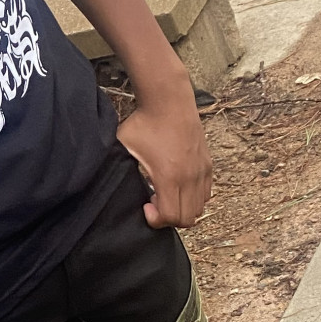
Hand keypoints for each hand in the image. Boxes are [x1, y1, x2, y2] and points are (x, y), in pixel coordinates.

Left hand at [117, 83, 213, 228]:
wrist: (168, 102)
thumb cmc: (144, 124)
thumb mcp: (125, 148)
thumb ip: (122, 171)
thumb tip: (113, 185)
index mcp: (169, 177)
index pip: (171, 217)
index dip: (157, 220)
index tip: (145, 206)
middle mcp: (190, 177)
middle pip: (188, 219)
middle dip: (169, 218)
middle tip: (154, 202)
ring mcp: (201, 171)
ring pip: (199, 208)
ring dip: (183, 209)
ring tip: (166, 194)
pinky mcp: (207, 164)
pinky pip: (206, 194)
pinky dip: (194, 198)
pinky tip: (178, 185)